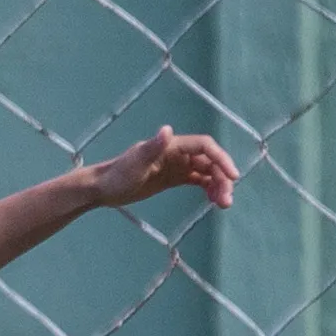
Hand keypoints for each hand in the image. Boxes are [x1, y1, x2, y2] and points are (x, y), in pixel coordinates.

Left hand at [84, 125, 239, 212]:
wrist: (103, 188)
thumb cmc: (117, 175)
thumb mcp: (135, 163)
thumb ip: (152, 148)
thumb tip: (167, 130)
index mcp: (171, 146)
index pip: (204, 147)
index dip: (221, 158)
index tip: (233, 176)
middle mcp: (177, 153)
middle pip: (209, 161)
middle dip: (222, 178)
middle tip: (226, 201)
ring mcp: (176, 165)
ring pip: (206, 172)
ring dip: (218, 185)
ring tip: (222, 204)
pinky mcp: (172, 178)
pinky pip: (197, 180)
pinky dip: (208, 188)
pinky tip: (212, 201)